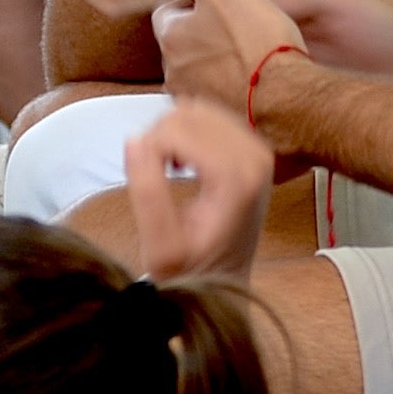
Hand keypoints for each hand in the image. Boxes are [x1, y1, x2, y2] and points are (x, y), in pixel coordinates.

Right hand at [118, 95, 275, 276]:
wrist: (222, 284)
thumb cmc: (190, 270)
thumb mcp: (159, 246)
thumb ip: (147, 191)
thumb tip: (134, 139)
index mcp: (237, 179)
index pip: (176, 131)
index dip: (148, 149)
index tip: (142, 179)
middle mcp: (256, 157)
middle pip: (188, 114)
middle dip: (159, 138)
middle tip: (151, 175)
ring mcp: (258, 150)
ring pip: (197, 109)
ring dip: (171, 134)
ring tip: (166, 170)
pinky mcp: (253, 148)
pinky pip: (210, 117)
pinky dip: (186, 132)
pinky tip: (182, 163)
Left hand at [135, 0, 304, 124]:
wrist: (290, 102)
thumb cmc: (257, 42)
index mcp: (170, 37)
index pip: (170, 12)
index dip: (196, 3)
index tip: (223, 2)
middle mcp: (173, 73)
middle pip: (185, 44)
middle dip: (207, 36)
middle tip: (244, 28)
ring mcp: (195, 102)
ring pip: (203, 73)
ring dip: (221, 65)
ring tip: (254, 57)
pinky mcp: (218, 124)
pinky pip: (221, 100)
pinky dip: (234, 91)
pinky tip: (258, 84)